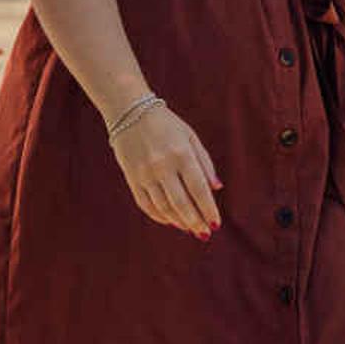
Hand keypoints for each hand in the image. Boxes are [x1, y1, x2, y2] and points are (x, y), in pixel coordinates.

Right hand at [109, 96, 221, 238]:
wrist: (128, 110)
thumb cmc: (166, 124)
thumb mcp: (190, 136)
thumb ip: (205, 163)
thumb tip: (216, 188)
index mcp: (181, 154)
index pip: (199, 189)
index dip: (208, 209)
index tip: (216, 224)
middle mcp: (162, 165)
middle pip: (181, 203)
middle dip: (195, 222)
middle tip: (204, 233)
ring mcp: (145, 173)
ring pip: (163, 207)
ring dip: (179, 222)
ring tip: (190, 228)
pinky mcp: (131, 178)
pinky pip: (146, 204)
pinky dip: (159, 216)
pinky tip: (170, 220)